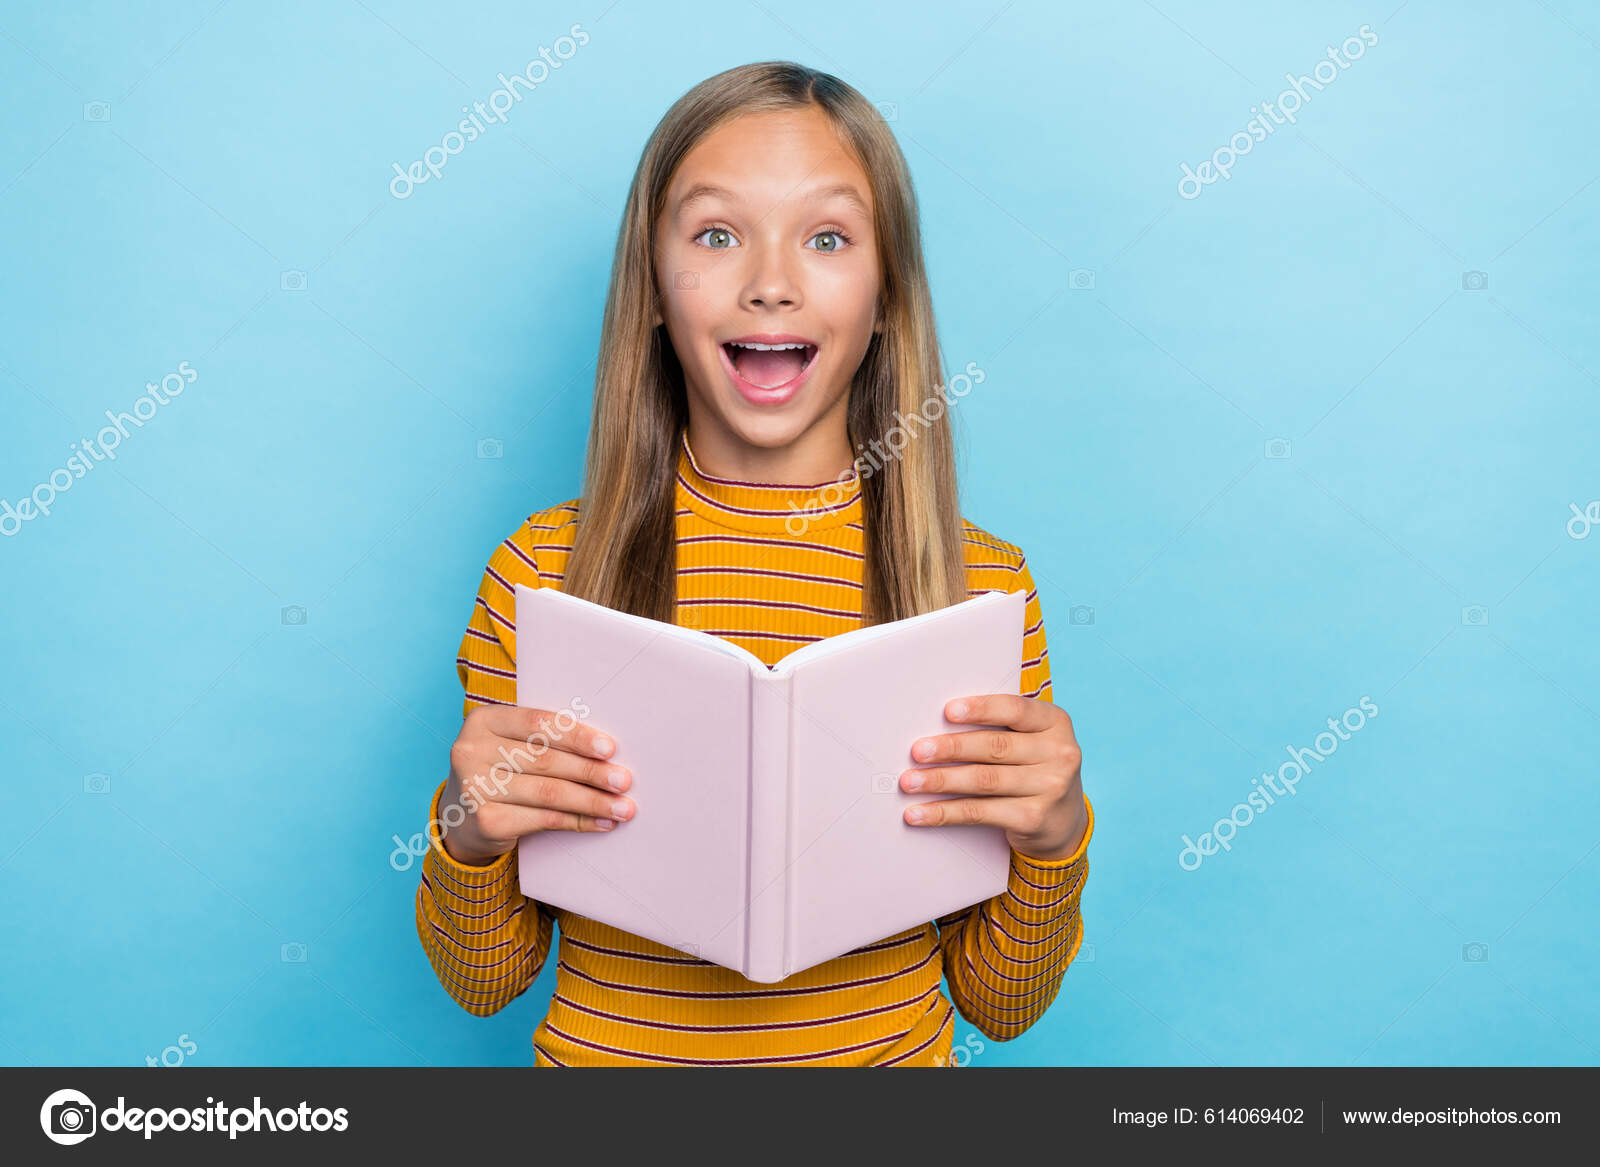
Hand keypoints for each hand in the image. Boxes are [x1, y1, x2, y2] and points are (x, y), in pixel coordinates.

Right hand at [439, 705, 634, 865]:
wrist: (461, 818)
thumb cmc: (500, 771)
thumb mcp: (511, 745)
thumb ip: (546, 740)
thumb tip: (608, 753)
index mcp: (483, 720)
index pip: (538, 724)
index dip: (577, 736)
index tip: (610, 749)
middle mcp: (471, 751)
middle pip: (546, 760)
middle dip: (591, 771)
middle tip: (624, 781)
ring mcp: (474, 787)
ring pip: (549, 793)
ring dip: (592, 800)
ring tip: (623, 807)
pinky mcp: (485, 821)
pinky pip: (544, 819)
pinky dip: (578, 821)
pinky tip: (601, 822)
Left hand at [899, 694, 1087, 860]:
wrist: (1065, 821)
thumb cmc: (1034, 769)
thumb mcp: (1032, 741)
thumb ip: (1001, 728)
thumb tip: (938, 724)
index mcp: (1056, 723)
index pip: (1016, 709)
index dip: (980, 709)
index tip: (948, 711)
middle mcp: (1060, 754)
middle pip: (994, 747)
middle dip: (950, 748)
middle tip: (917, 751)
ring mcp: (1050, 788)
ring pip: (983, 780)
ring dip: (940, 780)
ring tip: (909, 782)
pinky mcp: (1034, 819)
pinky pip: (980, 812)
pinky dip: (944, 812)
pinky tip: (920, 813)